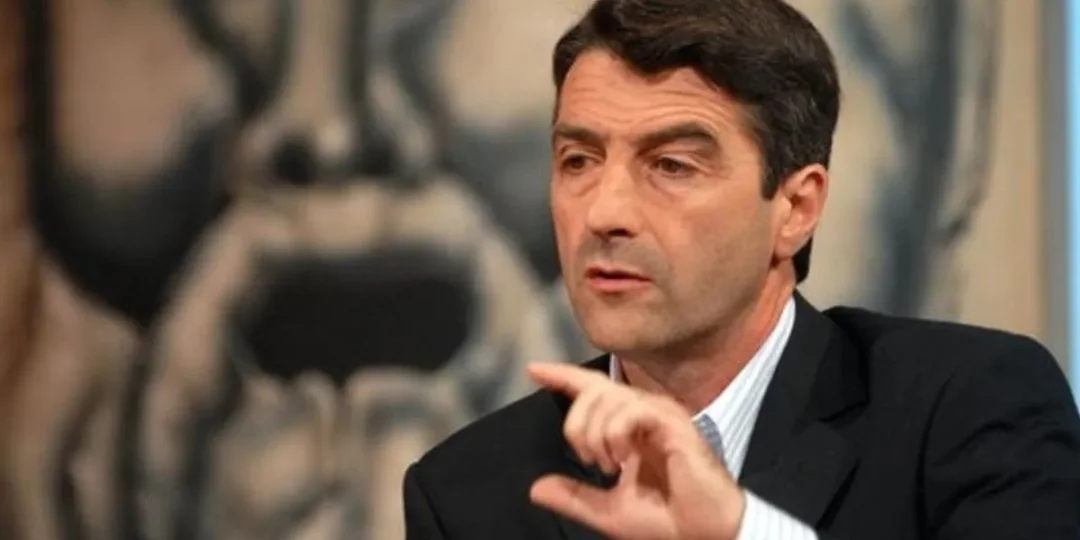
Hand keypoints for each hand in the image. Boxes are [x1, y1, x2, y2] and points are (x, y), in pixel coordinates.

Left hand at [526, 362, 745, 539]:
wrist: (704, 533)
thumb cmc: (668, 520)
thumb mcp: (609, 511)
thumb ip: (574, 497)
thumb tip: (535, 488)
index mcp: (630, 426)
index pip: (592, 389)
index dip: (563, 376)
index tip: (533, 370)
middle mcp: (645, 412)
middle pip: (593, 390)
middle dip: (577, 423)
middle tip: (588, 460)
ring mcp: (661, 415)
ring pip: (609, 397)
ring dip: (595, 433)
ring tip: (608, 465)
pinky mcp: (674, 423)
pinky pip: (632, 410)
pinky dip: (615, 434)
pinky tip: (623, 459)